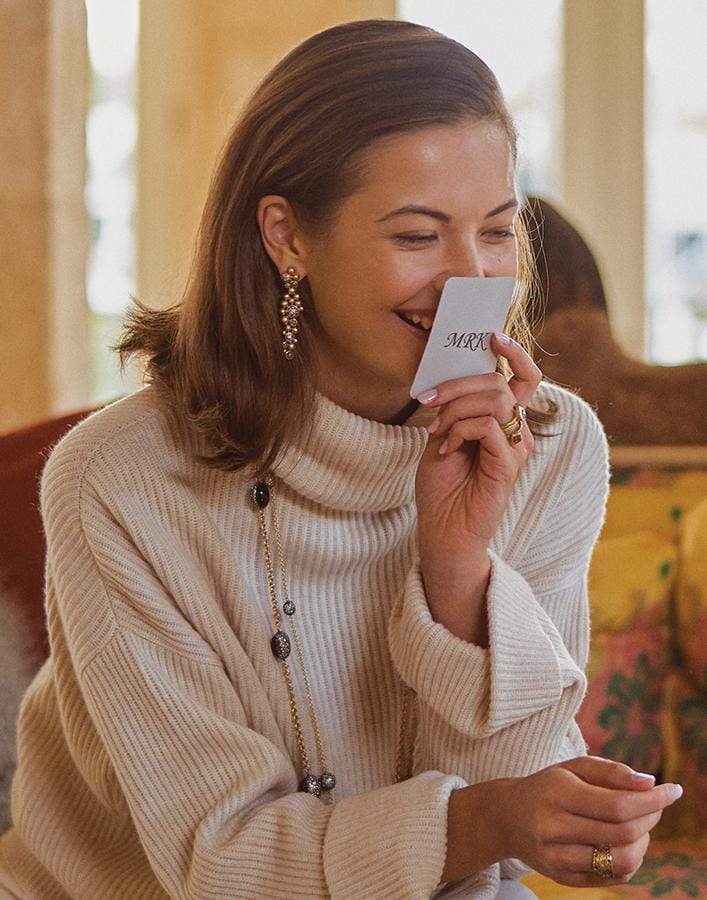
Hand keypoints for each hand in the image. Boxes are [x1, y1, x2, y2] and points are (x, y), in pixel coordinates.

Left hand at [415, 332, 541, 551]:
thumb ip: (452, 408)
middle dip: (458, 383)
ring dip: (456, 407)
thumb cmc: (442, 487)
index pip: (525, 377)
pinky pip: (488, 426)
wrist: (442, 531)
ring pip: (496, 399)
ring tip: (436, 430)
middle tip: (427, 398)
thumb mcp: (442, 436)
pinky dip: (460, 430)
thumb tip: (449, 376)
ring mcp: (515, 448)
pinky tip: (446, 448)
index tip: (490, 334)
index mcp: (504, 421)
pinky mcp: (508, 465)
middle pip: (500, 381)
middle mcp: (516, 431)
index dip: (514, 352)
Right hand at [493, 756, 682, 887]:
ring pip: (620, 861)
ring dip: (643, 843)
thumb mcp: (572, 768)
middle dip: (650, 818)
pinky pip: (611, 877)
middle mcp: (553, 829)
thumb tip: (650, 783)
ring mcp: (556, 858)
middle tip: (655, 806)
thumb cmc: (547, 786)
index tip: (673, 790)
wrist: (505, 817)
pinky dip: (630, 860)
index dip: (651, 801)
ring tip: (640, 826)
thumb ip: (611, 771)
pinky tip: (625, 842)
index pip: (616, 805)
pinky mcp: (561, 878)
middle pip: (622, 834)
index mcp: (556, 794)